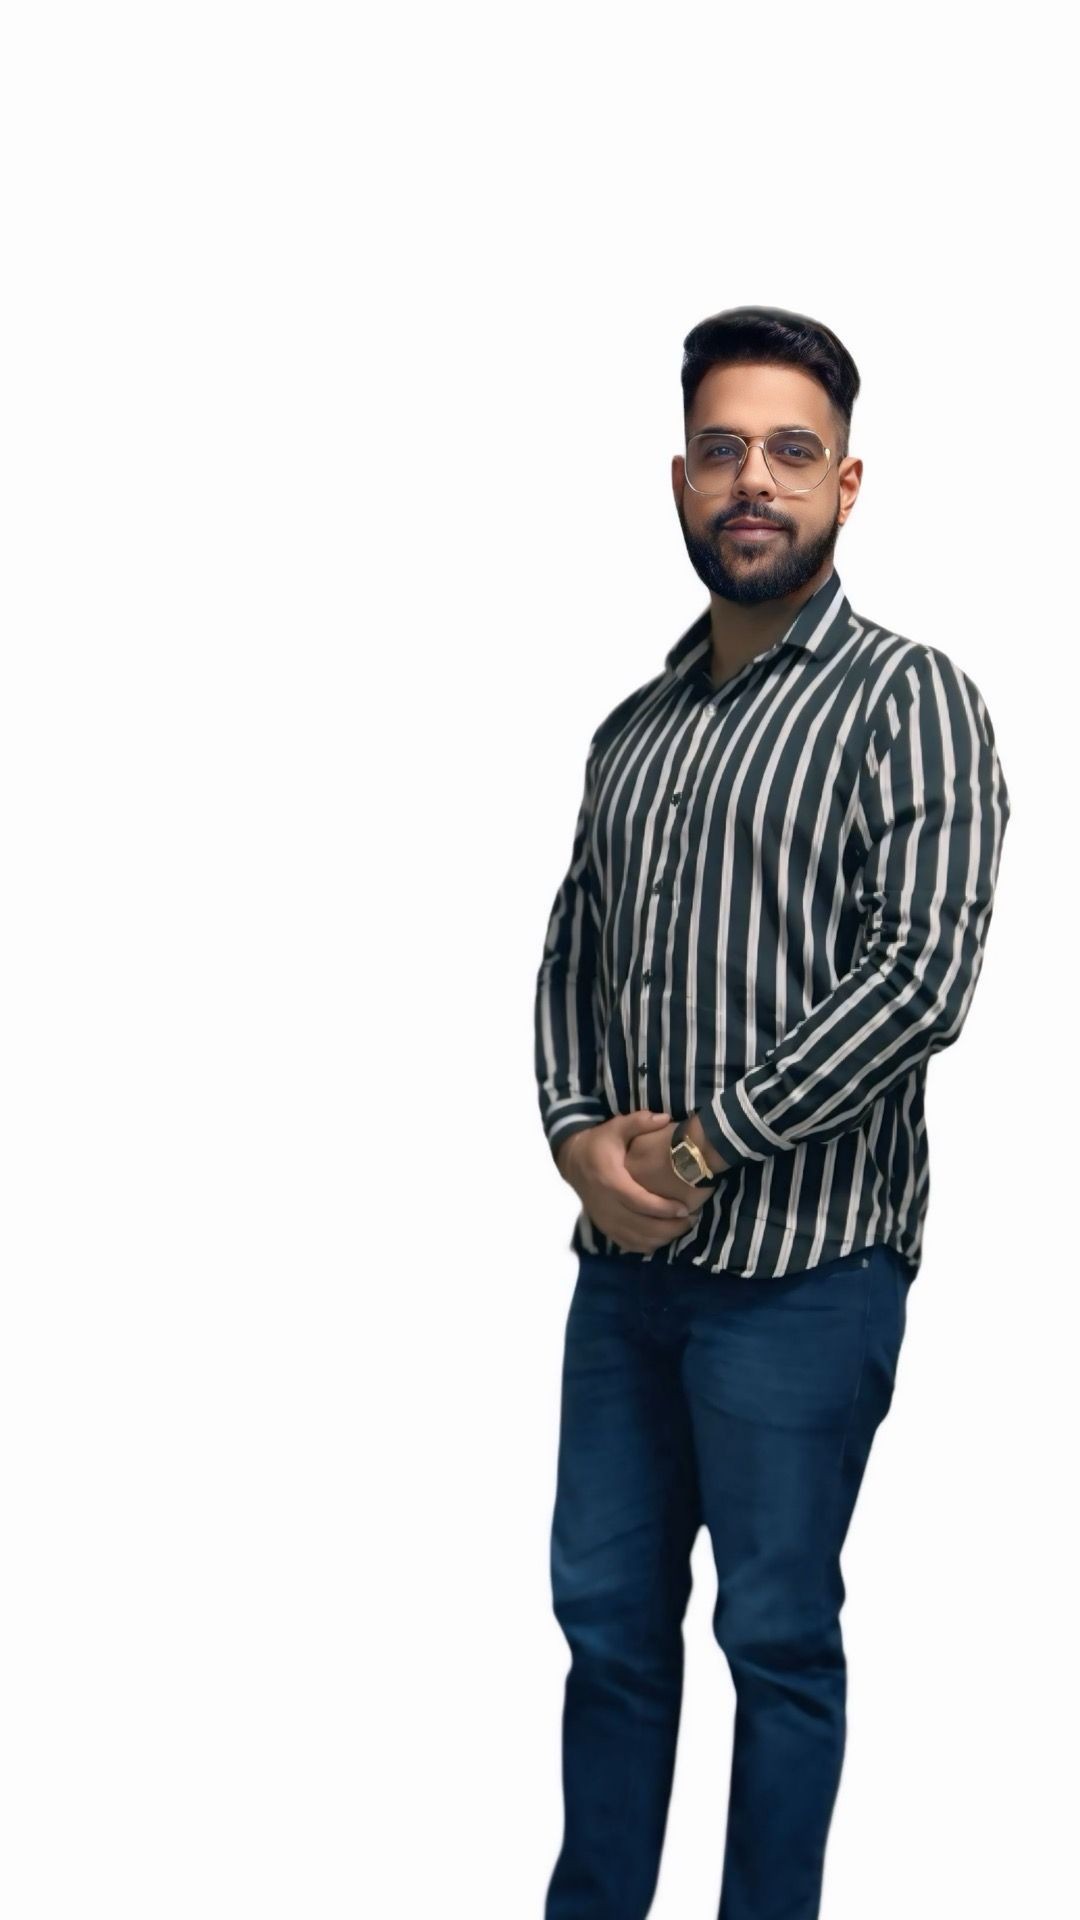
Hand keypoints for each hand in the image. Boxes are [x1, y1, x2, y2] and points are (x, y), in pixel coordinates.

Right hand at [556, 1111, 710, 1254]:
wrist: (573, 1161)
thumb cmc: (600, 1144)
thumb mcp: (616, 1127)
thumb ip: (640, 1122)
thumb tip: (665, 1118)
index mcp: (609, 1179)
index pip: (637, 1201)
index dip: (662, 1208)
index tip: (685, 1208)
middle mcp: (605, 1203)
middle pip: (639, 1225)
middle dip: (668, 1227)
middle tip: (691, 1220)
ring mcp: (603, 1218)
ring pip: (635, 1239)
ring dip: (661, 1238)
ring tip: (683, 1227)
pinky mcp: (604, 1227)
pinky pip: (627, 1244)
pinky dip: (647, 1245)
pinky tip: (663, 1237)